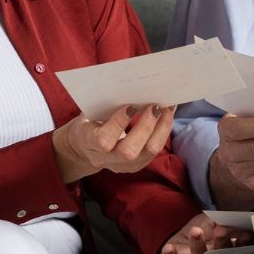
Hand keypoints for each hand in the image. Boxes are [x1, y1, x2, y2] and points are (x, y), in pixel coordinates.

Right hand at [52, 104, 175, 183]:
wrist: (86, 147)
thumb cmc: (90, 122)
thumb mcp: (89, 112)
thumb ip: (105, 104)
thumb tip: (133, 87)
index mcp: (87, 142)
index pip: (103, 140)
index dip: (118, 124)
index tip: (130, 106)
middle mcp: (105, 159)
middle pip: (129, 151)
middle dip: (145, 127)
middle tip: (155, 106)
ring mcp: (122, 166)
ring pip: (147, 153)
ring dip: (161, 128)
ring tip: (167, 108)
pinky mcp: (136, 166)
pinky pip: (154, 151)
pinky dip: (163, 131)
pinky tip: (167, 115)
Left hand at [158, 213, 249, 253]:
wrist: (180, 240)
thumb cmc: (202, 230)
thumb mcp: (213, 222)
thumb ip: (223, 221)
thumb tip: (239, 221)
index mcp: (225, 252)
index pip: (237, 250)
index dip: (241, 243)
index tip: (244, 235)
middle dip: (221, 242)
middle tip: (222, 231)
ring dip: (198, 245)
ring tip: (196, 232)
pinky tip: (170, 248)